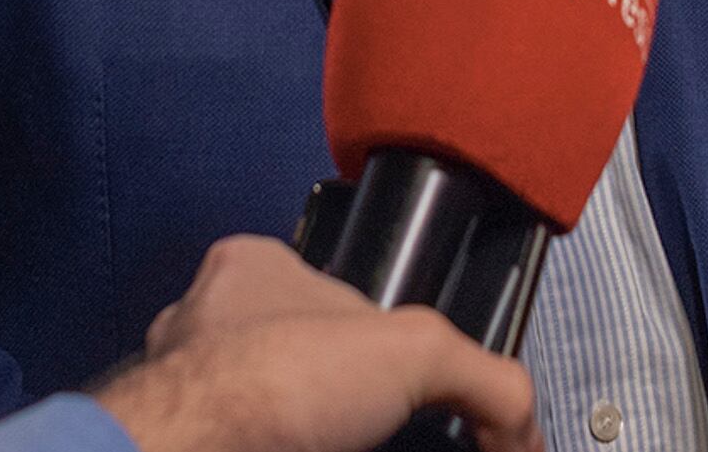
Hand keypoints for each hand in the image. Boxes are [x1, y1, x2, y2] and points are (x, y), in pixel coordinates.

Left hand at [98, 236, 542, 451]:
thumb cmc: (265, 382)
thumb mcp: (417, 350)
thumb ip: (485, 379)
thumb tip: (522, 430)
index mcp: (248, 274)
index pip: (333, 295)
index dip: (379, 340)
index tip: (414, 385)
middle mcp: (205, 334)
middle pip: (301, 368)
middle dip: (346, 406)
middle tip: (390, 435)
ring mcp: (186, 405)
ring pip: (268, 421)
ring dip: (318, 440)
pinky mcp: (186, 448)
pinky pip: (244, 446)